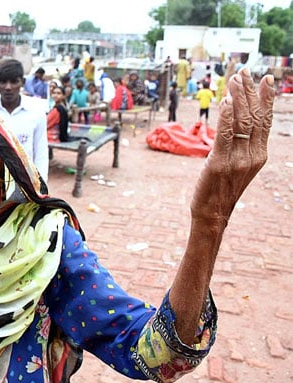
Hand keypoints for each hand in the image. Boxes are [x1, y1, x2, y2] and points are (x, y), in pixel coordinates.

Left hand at [190, 68, 274, 224]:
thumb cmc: (220, 189)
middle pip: (255, 117)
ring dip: (238, 97)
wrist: (212, 214)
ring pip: (242, 122)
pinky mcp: (219, 163)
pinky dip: (227, 115)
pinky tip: (226, 100)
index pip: (266, 120)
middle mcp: (253, 155)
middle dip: (250, 91)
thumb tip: (233, 120)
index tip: (265, 78)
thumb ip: (238, 145)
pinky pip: (225, 135)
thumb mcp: (235, 165)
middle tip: (243, 72)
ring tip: (234, 80)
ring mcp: (238, 160)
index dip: (266, 98)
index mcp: (259, 155)